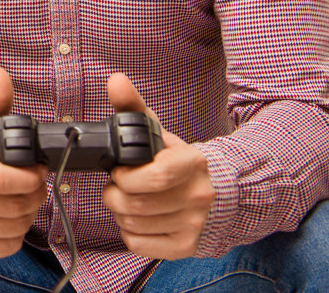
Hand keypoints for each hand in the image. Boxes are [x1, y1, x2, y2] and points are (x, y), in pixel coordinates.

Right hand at [0, 67, 46, 260]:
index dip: (29, 178)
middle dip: (34, 195)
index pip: (2, 180)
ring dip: (27, 214)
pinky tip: (7, 219)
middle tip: (33, 186)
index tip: (36, 171)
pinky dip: (15, 235)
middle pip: (15, 205)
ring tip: (19, 200)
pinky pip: (8, 245)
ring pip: (15, 226)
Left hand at [102, 73, 213, 258]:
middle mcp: (198, 197)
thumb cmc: (177, 162)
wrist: (215, 193)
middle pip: (135, 204)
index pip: (154, 177)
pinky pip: (138, 244)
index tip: (120, 171)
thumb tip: (115, 81)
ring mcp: (194, 225)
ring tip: (130, 199)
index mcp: (192, 163)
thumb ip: (132, 107)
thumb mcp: (158, 133)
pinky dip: (129, 232)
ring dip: (120, 212)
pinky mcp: (185, 247)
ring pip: (133, 225)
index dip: (125, 176)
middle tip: (118, 186)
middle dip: (114, 194)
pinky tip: (140, 218)